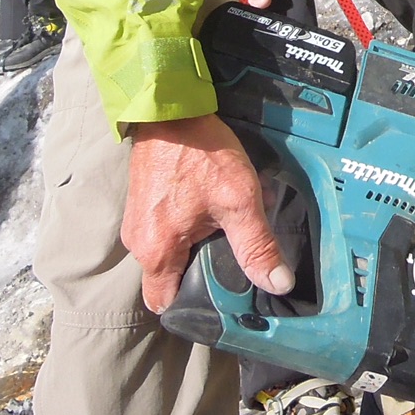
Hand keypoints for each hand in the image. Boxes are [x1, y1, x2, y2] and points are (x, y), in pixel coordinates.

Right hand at [123, 114, 292, 312]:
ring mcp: (137, 223)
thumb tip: (278, 284)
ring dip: (195, 248)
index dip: (194, 306)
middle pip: (169, 280)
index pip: (166, 304)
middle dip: (200, 274)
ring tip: (225, 232)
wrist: (171, 108)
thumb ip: (257, 245)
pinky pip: (165, 233)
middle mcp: (138, 243)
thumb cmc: (201, 153)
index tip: (222, 299)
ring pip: (169, 255)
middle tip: (232, 263)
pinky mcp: (142, 204)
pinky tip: (210, 212)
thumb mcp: (238, 200)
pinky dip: (187, 229)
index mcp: (156, 252)